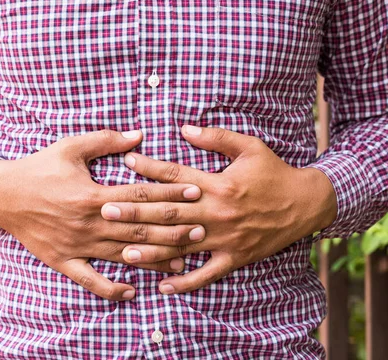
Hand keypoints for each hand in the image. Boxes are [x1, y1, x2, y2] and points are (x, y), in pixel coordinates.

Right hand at [0, 130, 204, 300]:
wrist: (4, 195)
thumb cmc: (39, 167)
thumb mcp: (70, 147)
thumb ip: (106, 141)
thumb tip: (139, 135)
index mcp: (92, 195)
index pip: (140, 195)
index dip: (170, 192)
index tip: (195, 191)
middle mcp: (89, 223)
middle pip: (139, 228)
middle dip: (173, 228)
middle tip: (202, 228)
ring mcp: (77, 245)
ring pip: (123, 255)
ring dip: (154, 258)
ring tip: (182, 260)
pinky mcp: (64, 260)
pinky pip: (90, 279)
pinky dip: (110, 288)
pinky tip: (132, 292)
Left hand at [101, 125, 337, 293]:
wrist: (307, 203)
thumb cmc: (274, 171)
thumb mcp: (249, 146)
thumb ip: (216, 136)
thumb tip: (184, 128)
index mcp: (218, 184)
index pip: (176, 176)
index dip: (149, 168)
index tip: (126, 163)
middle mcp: (217, 212)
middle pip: (170, 213)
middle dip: (136, 212)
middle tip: (106, 211)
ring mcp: (225, 238)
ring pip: (182, 245)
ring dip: (152, 249)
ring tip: (124, 252)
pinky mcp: (235, 256)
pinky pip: (207, 273)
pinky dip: (185, 281)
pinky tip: (163, 285)